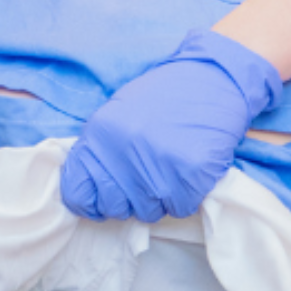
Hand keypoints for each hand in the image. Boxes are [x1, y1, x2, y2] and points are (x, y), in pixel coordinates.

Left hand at [59, 28, 282, 221]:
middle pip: (114, 207)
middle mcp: (124, 153)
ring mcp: (157, 166)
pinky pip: (180, 208)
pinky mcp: (190, 174)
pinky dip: (186, 196)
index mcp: (101, 135)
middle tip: (145, 179)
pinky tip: (188, 169)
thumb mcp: (119, 114)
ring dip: (159, 197)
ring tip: (170, 167)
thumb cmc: (166, 96)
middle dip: (128, 200)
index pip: (78, 193)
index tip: (103, 198)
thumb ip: (101, 149)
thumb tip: (91, 188)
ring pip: (148, 212)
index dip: (90, 201)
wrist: (213, 78)